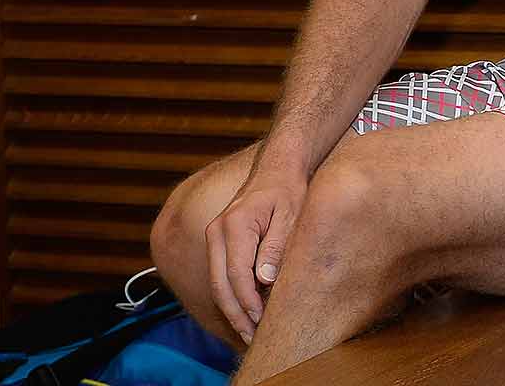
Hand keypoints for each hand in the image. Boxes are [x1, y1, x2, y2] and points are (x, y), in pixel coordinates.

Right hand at [206, 164, 307, 342]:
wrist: (277, 168)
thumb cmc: (289, 190)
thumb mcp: (291, 215)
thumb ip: (276, 247)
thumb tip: (264, 280)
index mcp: (235, 224)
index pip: (236, 273)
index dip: (248, 301)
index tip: (262, 320)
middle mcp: (217, 231)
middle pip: (219, 283)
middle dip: (235, 314)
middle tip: (252, 337)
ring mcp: (214, 236)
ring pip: (216, 282)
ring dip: (231, 309)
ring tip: (249, 331)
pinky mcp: (217, 241)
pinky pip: (219, 274)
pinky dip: (230, 295)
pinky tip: (246, 311)